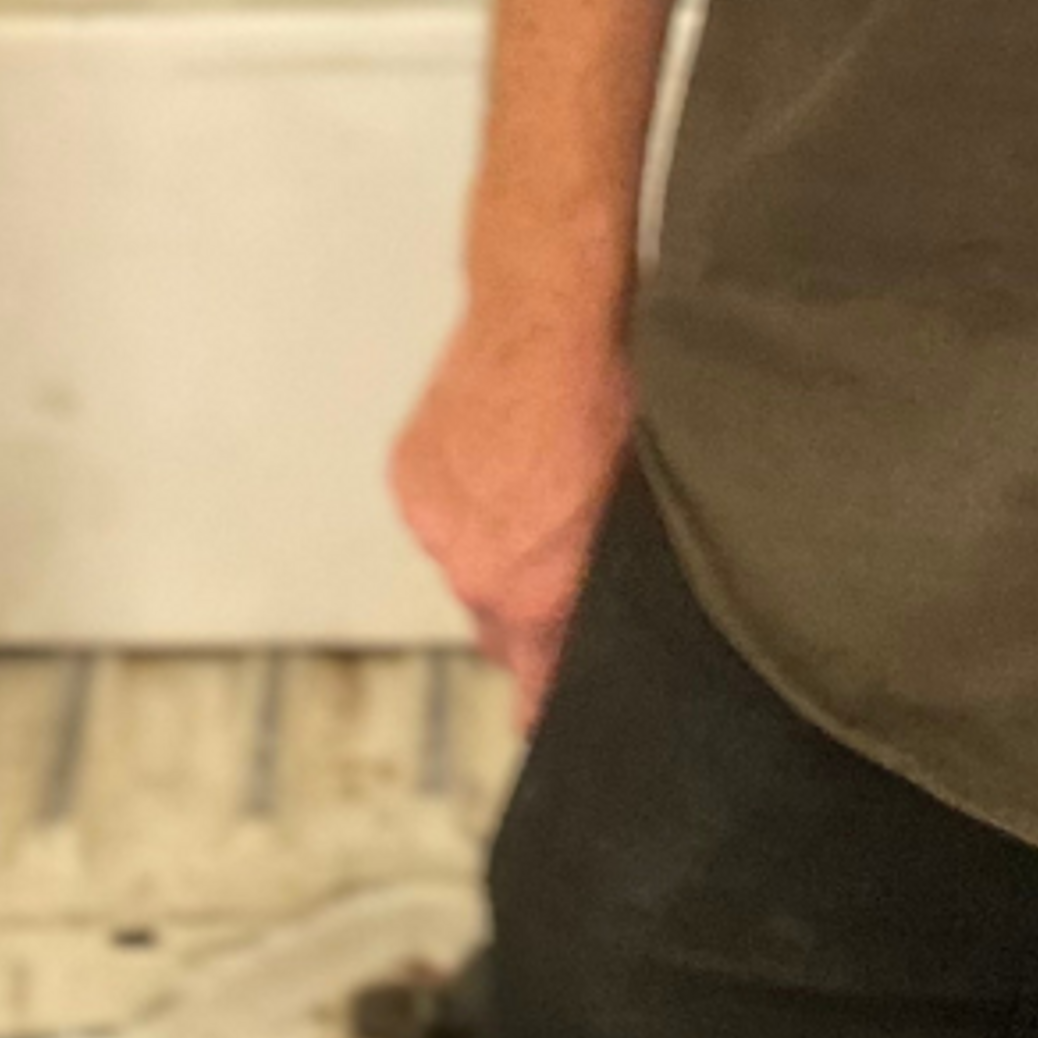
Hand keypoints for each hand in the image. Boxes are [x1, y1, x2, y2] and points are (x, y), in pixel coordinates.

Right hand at [391, 307, 634, 719]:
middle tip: (555, 557)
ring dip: (488, 545)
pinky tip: (492, 459)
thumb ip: (605, 582)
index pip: (532, 688)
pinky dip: (456, 500)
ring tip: (527, 488)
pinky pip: (434, 514)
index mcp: (536, 595)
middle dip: (523, 606)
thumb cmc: (605, 404)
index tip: (544, 715)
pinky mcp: (407, 479)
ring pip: (463, 565)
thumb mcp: (630, 509)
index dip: (543, 700)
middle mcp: (475, 575)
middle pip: (497, 625)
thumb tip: (601, 618)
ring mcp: (433, 526)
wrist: (544, 323)